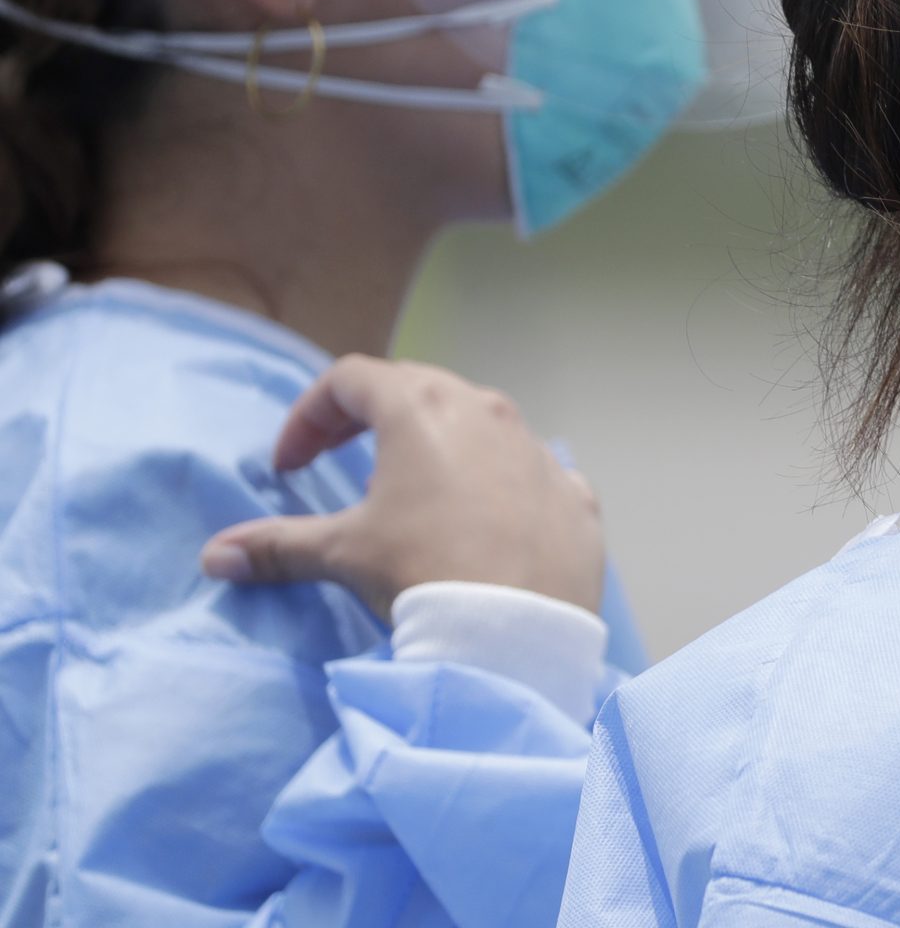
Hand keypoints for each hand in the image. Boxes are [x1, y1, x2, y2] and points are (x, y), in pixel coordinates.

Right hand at [201, 355, 604, 621]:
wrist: (518, 631)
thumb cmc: (425, 574)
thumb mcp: (343, 554)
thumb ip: (277, 545)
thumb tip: (215, 555)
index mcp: (423, 410)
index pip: (352, 378)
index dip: (310, 414)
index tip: (290, 464)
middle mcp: (487, 412)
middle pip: (418, 389)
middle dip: (371, 418)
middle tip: (341, 462)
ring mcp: (537, 449)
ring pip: (481, 425)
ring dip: (441, 447)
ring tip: (413, 495)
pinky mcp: (574, 492)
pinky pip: (530, 473)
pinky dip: (500, 486)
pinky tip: (484, 526)